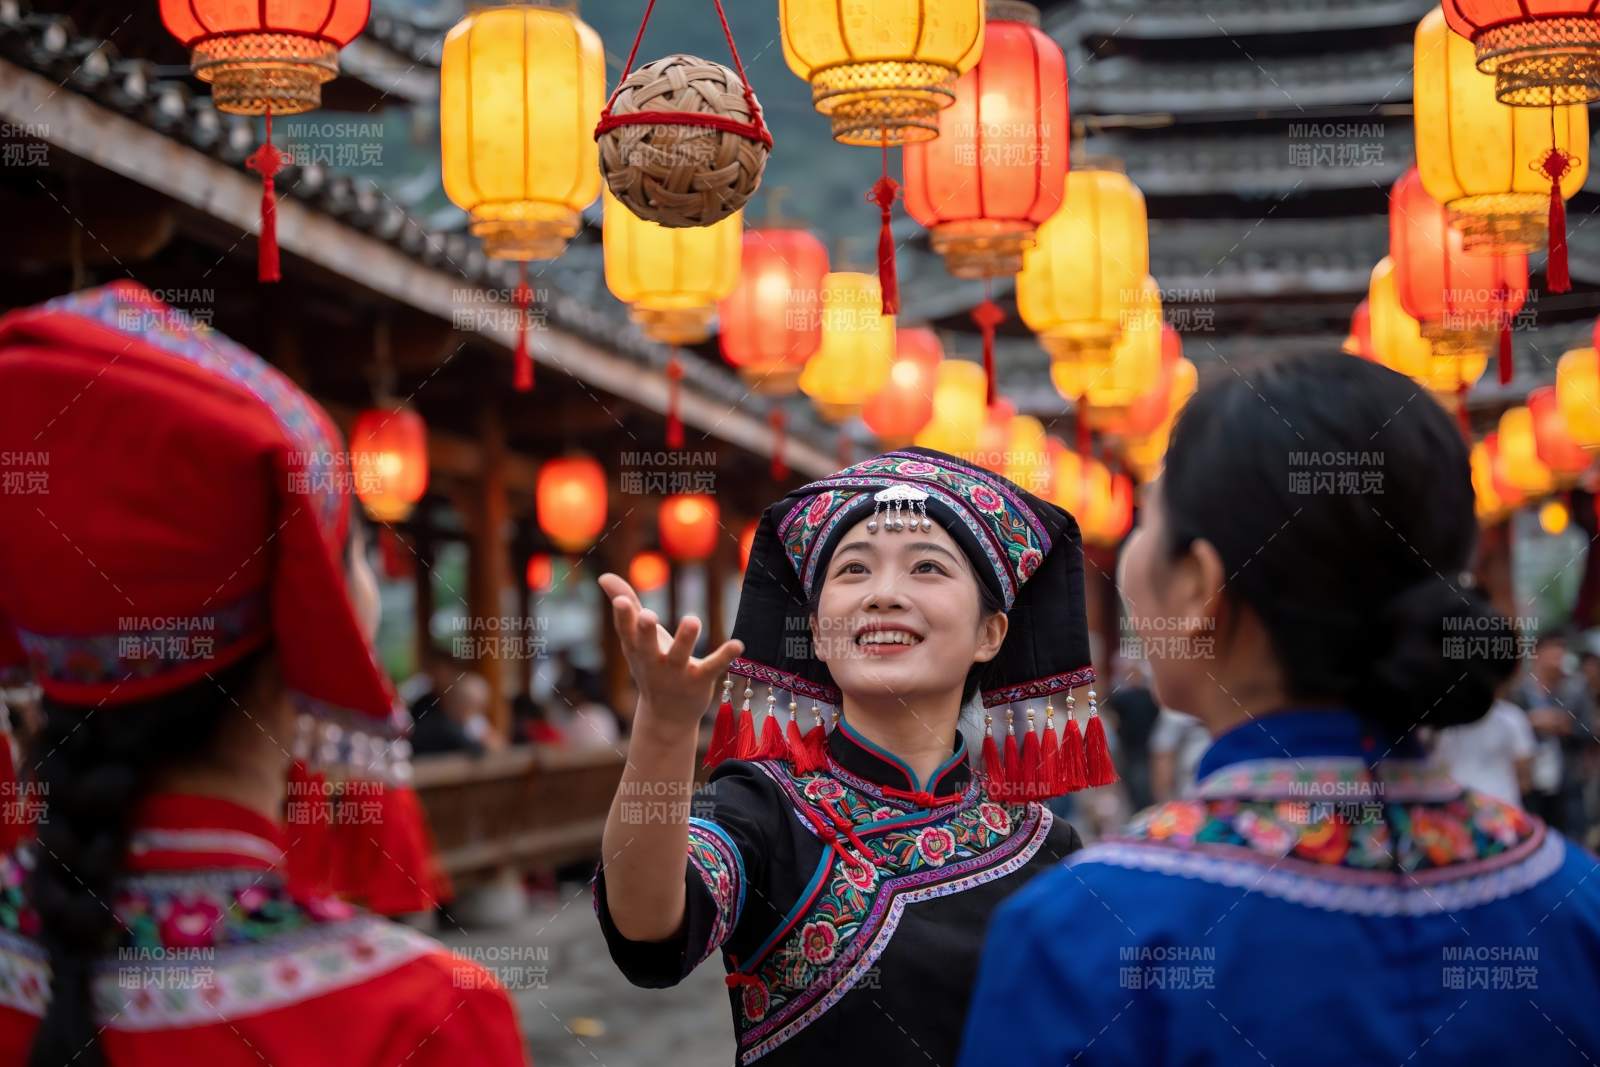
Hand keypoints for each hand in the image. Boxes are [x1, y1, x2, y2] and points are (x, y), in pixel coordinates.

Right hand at [598, 572, 742, 736]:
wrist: (666, 716)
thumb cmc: (650, 665)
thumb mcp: (635, 638)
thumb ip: (625, 605)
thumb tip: (603, 576)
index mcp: (637, 649)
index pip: (626, 632)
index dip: (623, 617)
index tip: (621, 602)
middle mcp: (653, 661)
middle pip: (647, 646)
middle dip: (646, 631)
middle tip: (648, 615)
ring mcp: (676, 673)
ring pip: (679, 655)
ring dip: (685, 639)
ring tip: (692, 620)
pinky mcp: (700, 681)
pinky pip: (712, 668)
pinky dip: (725, 656)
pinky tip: (738, 644)